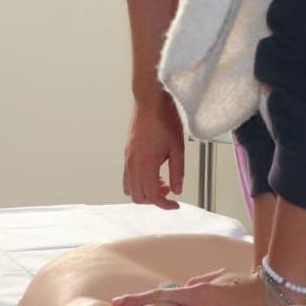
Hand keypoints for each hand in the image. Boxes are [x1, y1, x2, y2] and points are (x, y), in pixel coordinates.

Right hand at [123, 91, 186, 208]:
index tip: (175, 204)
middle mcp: (132, 164)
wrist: (150, 100)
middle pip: (139, 197)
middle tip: (169, 190)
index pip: (152, 197)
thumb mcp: (178, 148)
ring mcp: (127, 158)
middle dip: (155, 199)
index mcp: (145, 165)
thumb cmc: (165, 119)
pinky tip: (154, 171)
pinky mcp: (127, 152)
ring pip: (130, 189)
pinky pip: (128, 176)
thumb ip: (178, 172)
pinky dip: (139, 181)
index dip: (165, 204)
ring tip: (162, 181)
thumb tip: (177, 190)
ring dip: (146, 191)